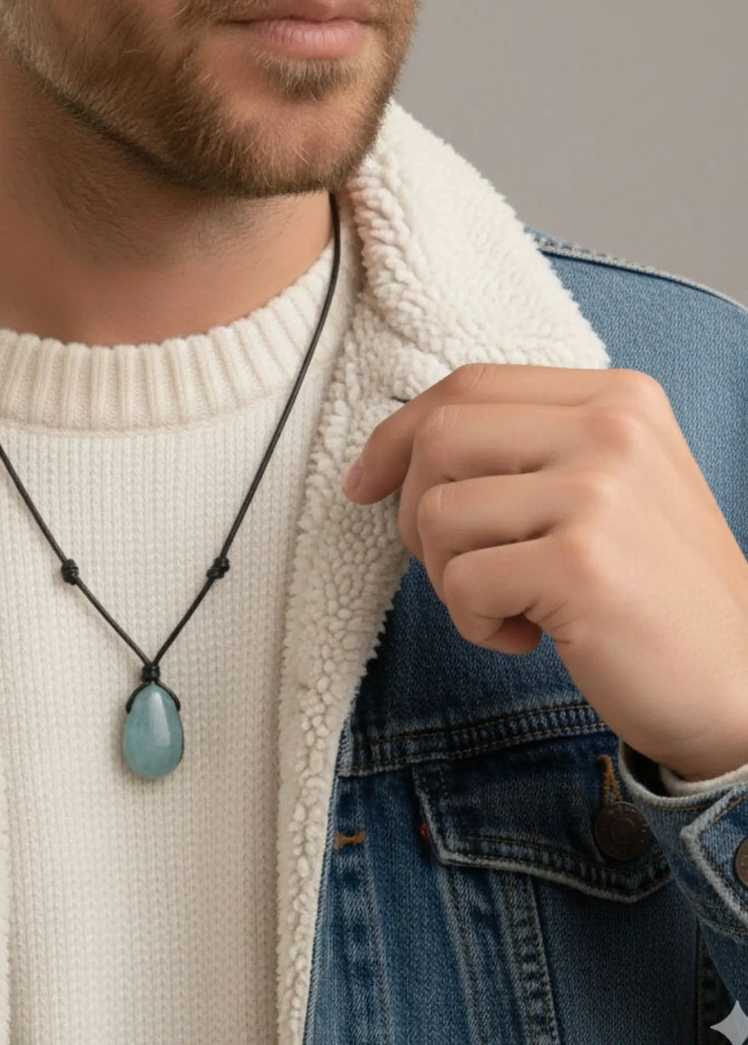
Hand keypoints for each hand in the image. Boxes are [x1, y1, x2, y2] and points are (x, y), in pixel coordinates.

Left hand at [342, 363, 747, 780]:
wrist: (741, 685)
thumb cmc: (650, 590)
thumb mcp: (603, 489)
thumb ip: (522, 451)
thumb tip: (397, 450)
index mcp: (615, 399)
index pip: (467, 387)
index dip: (396, 435)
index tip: (363, 484)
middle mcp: (611, 428)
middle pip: (438, 439)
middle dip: (416, 514)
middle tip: (460, 567)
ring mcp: (600, 491)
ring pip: (436, 512)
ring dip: (449, 577)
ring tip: (510, 604)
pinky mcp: (580, 563)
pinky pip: (460, 582)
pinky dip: (474, 623)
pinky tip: (529, 638)